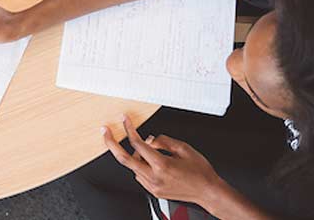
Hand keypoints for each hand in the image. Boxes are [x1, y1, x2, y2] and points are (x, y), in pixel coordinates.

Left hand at [102, 116, 221, 204]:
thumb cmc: (200, 172)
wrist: (208, 192)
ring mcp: (153, 186)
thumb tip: (150, 139)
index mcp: (162, 165)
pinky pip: (140, 176)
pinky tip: (150, 162)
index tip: (125, 121)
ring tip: (147, 151)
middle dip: (111, 144)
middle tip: (105, 133)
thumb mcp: (184, 148)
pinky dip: (140, 166)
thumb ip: (163, 141)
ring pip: (133, 168)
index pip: (138, 144)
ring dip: (134, 156)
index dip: (129, 129)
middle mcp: (154, 177)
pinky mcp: (154, 191)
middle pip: (124, 159)